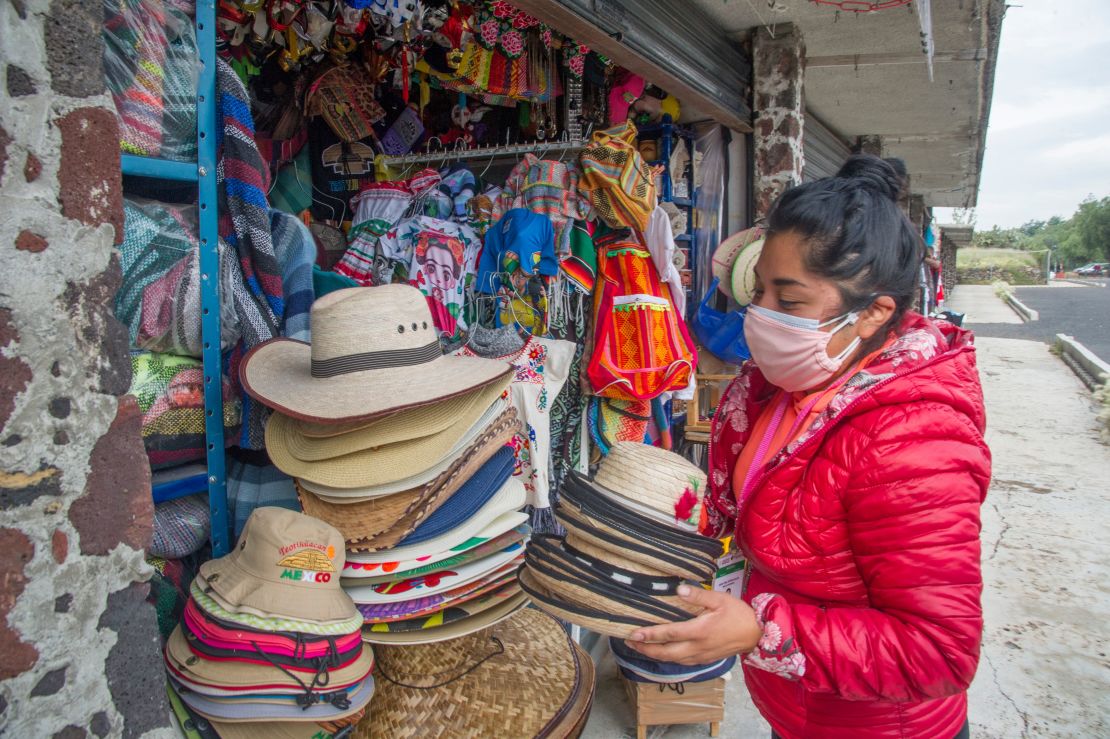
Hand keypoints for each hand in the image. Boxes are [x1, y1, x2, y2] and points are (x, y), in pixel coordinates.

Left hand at [625, 585, 761, 665]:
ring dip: (654, 654)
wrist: (757, 634)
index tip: (633, 633)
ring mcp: (701, 655)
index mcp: (700, 631)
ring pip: (672, 659)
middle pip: (665, 652)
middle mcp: (698, 647)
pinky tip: (661, 652)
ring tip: (640, 647)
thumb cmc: (738, 614)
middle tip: (629, 641)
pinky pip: (681, 662)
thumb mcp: (720, 599)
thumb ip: (698, 595)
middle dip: (645, 648)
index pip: (669, 634)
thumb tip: (679, 590)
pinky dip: (668, 658)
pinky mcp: (704, 659)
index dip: (650, 634)